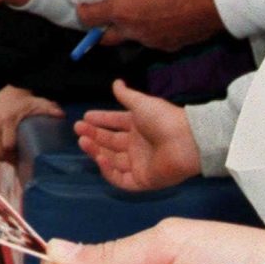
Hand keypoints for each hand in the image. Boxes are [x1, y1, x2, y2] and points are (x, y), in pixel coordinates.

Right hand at [0, 86, 62, 160]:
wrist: (7, 94)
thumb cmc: (25, 102)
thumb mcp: (38, 103)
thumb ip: (49, 109)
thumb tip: (62, 116)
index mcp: (6, 120)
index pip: (7, 146)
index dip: (15, 156)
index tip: (25, 157)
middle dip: (6, 159)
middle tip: (17, 158)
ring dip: (0, 157)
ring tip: (11, 154)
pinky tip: (4, 150)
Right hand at [75, 79, 201, 190]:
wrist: (186, 141)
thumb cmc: (163, 119)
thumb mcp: (141, 103)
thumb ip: (126, 95)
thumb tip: (115, 82)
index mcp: (139, 127)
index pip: (116, 124)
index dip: (101, 120)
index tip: (85, 117)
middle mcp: (137, 146)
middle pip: (110, 142)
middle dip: (94, 135)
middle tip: (78, 129)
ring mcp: (139, 164)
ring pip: (112, 160)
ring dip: (96, 151)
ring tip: (83, 141)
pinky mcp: (142, 180)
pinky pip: (121, 179)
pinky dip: (109, 171)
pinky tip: (100, 158)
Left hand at [76, 0, 218, 50]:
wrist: (217, 0)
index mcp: (122, 10)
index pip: (88, 18)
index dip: (82, 9)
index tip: (85, 0)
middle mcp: (133, 30)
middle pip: (105, 37)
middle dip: (100, 26)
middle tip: (105, 8)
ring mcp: (152, 41)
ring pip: (130, 38)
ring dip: (126, 27)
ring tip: (133, 8)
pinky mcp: (170, 45)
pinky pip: (152, 40)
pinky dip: (149, 31)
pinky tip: (157, 15)